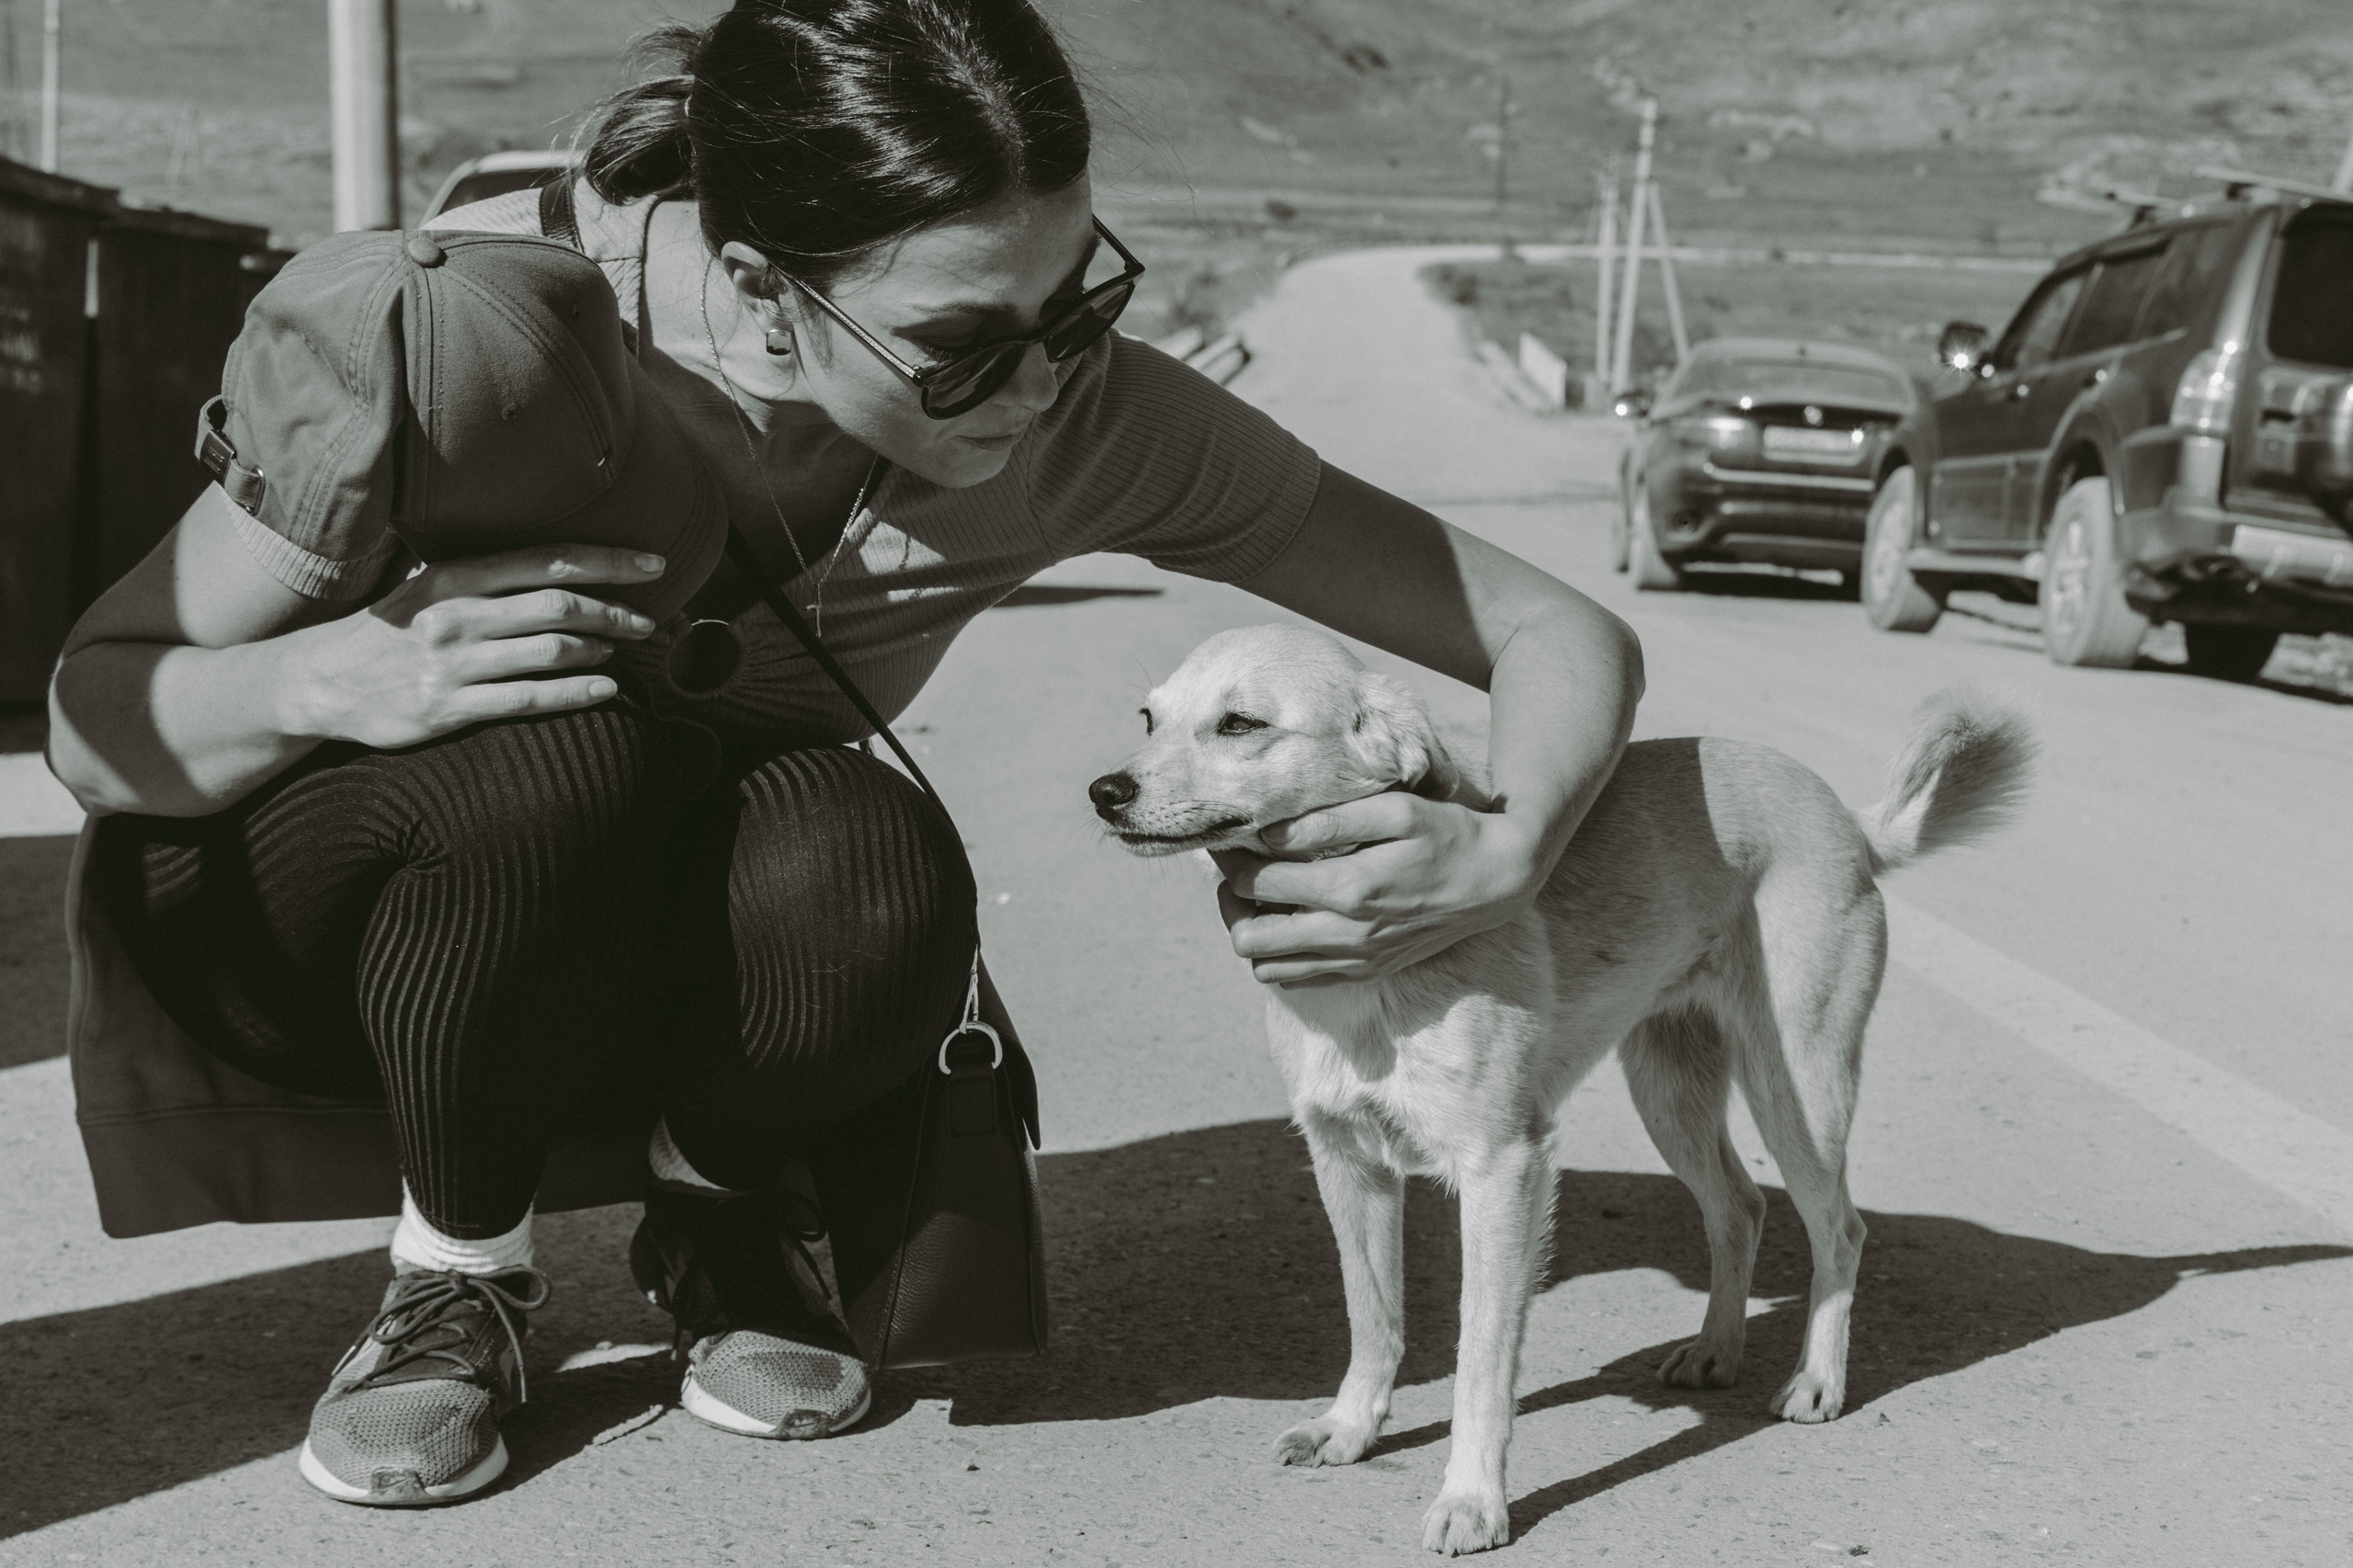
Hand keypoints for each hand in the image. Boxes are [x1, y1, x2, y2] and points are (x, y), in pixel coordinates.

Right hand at [285, 545, 666, 749]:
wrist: (320, 682)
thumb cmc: (388, 630)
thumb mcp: (426, 586)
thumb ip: (482, 573)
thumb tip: (553, 561)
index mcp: (454, 577)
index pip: (546, 560)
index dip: (607, 561)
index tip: (653, 565)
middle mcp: (456, 615)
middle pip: (558, 606)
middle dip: (615, 612)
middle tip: (649, 622)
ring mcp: (452, 663)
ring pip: (549, 652)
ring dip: (599, 650)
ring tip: (622, 650)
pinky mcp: (447, 707)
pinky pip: (528, 699)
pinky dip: (577, 693)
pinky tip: (608, 689)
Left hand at [1209, 794, 1549, 986]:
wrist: (1498, 879)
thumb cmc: (1449, 834)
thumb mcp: (1395, 811)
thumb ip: (1329, 822)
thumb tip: (1269, 833)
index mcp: (1351, 889)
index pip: (1258, 883)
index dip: (1231, 859)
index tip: (1229, 840)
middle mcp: (1348, 935)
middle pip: (1250, 940)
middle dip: (1230, 903)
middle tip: (1236, 872)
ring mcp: (1357, 960)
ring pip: (1268, 969)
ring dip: (1253, 934)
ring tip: (1260, 897)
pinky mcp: (1367, 970)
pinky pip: (1300, 981)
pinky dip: (1281, 956)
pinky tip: (1291, 920)